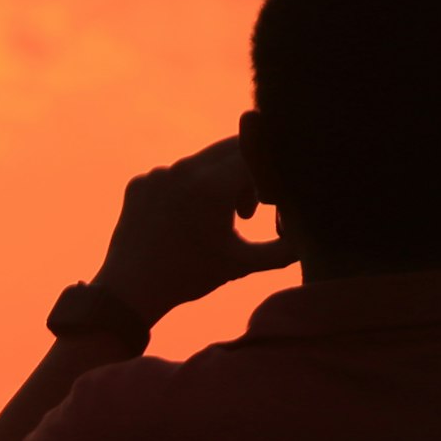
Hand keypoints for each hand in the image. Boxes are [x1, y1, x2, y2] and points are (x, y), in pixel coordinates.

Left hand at [91, 137, 298, 327]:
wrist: (129, 291)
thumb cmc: (190, 278)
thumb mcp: (243, 264)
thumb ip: (283, 249)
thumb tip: (311, 232)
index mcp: (211, 187)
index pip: (257, 155)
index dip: (270, 175)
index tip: (268, 203)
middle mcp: (183, 170)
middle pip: (231, 149)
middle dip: (247, 173)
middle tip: (247, 211)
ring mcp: (158, 174)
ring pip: (203, 162)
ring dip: (217, 183)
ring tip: (214, 221)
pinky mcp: (140, 181)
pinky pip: (175, 174)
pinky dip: (188, 190)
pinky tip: (183, 221)